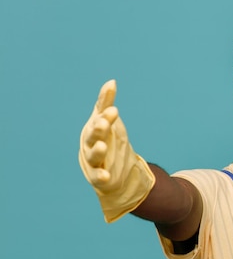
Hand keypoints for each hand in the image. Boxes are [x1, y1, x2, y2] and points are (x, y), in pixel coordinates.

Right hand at [78, 80, 154, 221]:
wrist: (109, 166)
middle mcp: (90, 143)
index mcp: (93, 128)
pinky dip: (101, 176)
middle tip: (105, 123)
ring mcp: (94, 160)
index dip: (105, 115)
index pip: (99, 120)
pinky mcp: (98, 176)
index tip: (115, 110)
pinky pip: (98, 176)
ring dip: (97, 150)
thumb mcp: (107, 120)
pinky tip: (106, 176)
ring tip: (102, 146)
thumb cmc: (106, 138)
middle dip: (98, 129)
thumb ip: (106, 103)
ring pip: (93, 155)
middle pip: (92, 136)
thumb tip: (112, 81)